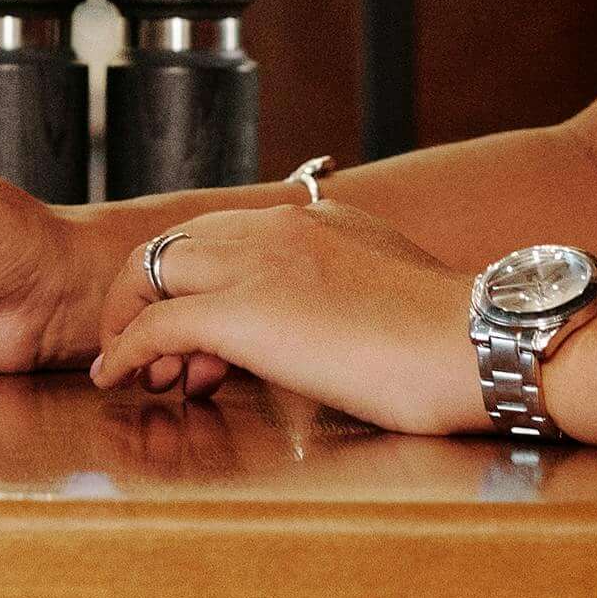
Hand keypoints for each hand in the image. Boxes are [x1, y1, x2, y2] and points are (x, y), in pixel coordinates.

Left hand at [88, 201, 488, 434]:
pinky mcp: (242, 314)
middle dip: (151, 297)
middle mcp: (279, 226)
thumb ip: (344, 292)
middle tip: (162, 356)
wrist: (477, 345)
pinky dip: (125, 351)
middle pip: (176, 245)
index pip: (224, 232)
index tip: (201, 332)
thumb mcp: (390, 290)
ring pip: (153, 272)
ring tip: (143, 375)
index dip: (197, 280)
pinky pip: (156, 325)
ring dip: (133, 322)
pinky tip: (118, 379)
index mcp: (317, 218)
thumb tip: (323, 328)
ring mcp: (257, 265)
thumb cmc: (454, 340)